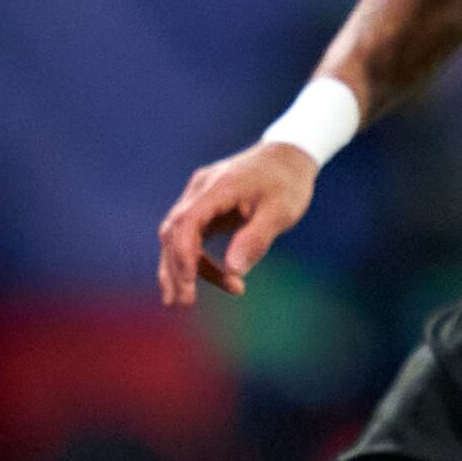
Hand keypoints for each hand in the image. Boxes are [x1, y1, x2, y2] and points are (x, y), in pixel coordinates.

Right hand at [156, 141, 320, 304]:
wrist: (288, 157)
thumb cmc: (287, 184)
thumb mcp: (281, 211)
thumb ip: (256, 239)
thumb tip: (234, 271)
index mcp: (218, 187)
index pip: (186, 222)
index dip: (183, 256)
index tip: (188, 285)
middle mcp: (200, 189)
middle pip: (174, 231)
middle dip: (176, 268)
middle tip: (184, 303)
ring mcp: (199, 196)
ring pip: (177, 235)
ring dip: (183, 267)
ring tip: (189, 299)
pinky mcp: (203, 206)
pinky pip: (189, 235)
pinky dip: (194, 258)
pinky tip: (207, 278)